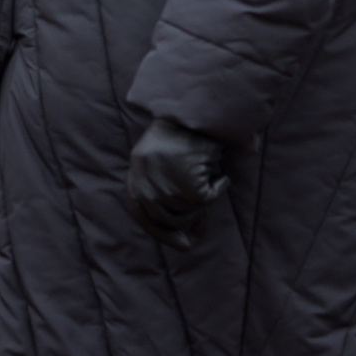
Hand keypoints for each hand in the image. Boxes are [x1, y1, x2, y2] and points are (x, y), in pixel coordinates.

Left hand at [126, 115, 227, 248]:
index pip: (142, 216)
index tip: (182, 243)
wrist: (195, 112)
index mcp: (136, 176)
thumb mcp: (157, 159)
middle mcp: (148, 186)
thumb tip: (182, 241)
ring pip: (191, 213)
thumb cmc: (180, 135)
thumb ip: (158, 189)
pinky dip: (218, 187)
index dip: (162, 232)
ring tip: (205, 177)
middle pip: (168, 221)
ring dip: (202, 201)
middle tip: (202, 212)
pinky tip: (219, 173)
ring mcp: (169, 189)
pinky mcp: (191, 188)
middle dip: (187, 222)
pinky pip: (209, 200)